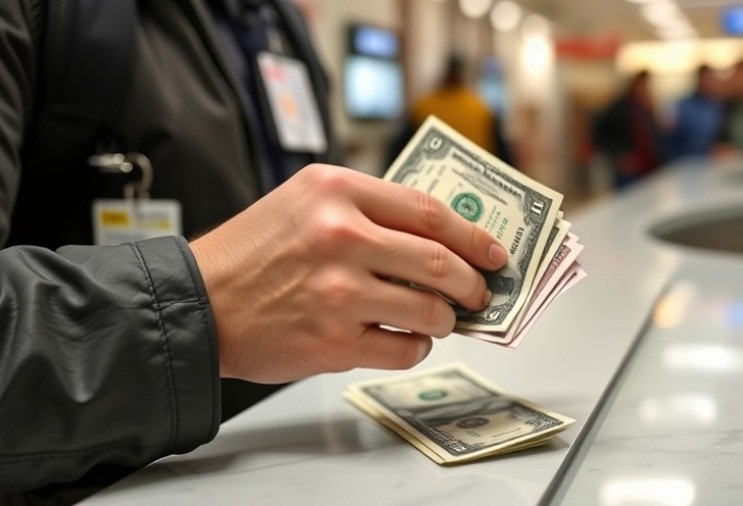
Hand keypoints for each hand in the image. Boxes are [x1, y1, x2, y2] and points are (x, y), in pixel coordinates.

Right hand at [190, 164, 507, 383]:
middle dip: (472, 283)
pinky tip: (409, 340)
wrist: (195, 303)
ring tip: (442, 319)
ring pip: (429, 310)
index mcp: (336, 191)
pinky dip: (417, 347)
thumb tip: (434, 238)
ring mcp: (339, 292)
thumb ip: (364, 208)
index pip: (428, 212)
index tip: (493, 252)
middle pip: (440, 262)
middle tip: (479, 293)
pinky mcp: (334, 341)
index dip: (472, 235)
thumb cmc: (249, 252)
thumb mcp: (303, 201)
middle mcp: (341, 236)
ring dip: (446, 319)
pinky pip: (404, 348)